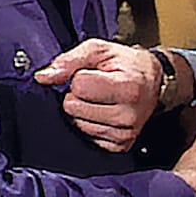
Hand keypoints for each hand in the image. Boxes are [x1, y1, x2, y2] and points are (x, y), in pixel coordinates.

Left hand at [35, 39, 168, 151]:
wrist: (152, 80)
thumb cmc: (125, 63)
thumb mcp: (99, 50)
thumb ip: (69, 60)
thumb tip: (43, 77)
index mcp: (127, 87)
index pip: (78, 86)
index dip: (80, 76)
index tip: (94, 74)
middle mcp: (128, 115)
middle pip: (73, 107)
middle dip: (79, 95)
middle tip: (98, 87)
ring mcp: (125, 134)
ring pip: (77, 124)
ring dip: (83, 110)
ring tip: (102, 99)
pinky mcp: (120, 146)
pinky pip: (86, 137)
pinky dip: (90, 124)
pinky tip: (104, 113)